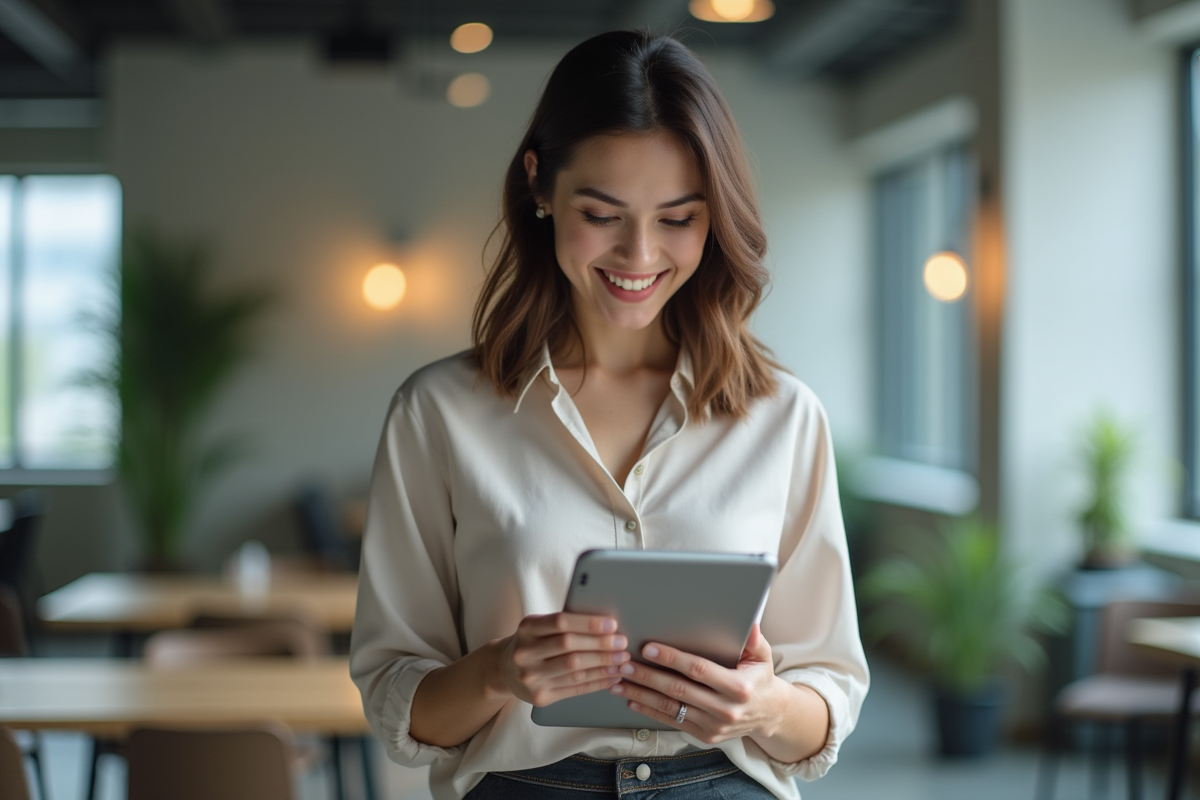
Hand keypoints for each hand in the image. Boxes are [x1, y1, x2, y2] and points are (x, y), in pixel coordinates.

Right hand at [494, 613, 630, 706]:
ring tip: (622, 660)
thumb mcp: (539, 627)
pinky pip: (575, 688)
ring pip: (575, 669)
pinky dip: (598, 682)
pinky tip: (612, 676)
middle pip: (570, 647)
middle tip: (622, 643)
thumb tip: (606, 626)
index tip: (612, 624)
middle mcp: (526, 653)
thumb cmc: (532, 642)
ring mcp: (531, 677)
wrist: (504, 670)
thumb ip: (565, 624)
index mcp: (527, 628)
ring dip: (604, 665)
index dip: (588, 623)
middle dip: (601, 645)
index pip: (561, 622)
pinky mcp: (540, 697)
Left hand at [608, 624, 785, 744]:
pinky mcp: (705, 735)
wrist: (769, 714)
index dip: (672, 658)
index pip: (698, 670)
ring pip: (671, 708)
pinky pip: (673, 721)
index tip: (649, 648)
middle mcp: (725, 709)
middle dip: (648, 676)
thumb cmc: (760, 679)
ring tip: (620, 682)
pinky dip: (650, 711)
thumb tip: (748, 622)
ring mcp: (714, 725)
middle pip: (678, 690)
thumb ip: (753, 639)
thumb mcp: (762, 657)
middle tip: (625, 664)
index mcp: (738, 687)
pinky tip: (633, 700)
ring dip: (641, 695)